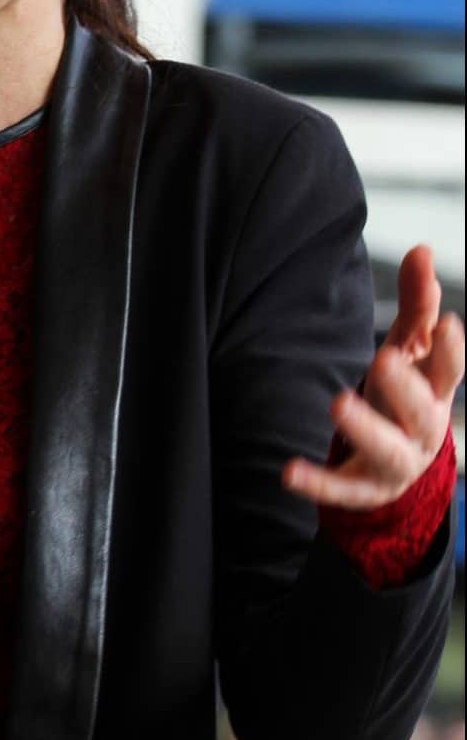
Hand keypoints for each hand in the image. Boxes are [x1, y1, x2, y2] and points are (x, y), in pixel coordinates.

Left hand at [284, 245, 463, 509]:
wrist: (396, 468)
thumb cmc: (404, 398)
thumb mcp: (410, 354)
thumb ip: (416, 306)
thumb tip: (421, 250)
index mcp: (435, 394)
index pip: (450, 371)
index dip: (452, 350)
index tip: (449, 323)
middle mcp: (422, 430)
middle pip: (421, 411)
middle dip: (404, 387)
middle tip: (382, 360)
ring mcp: (395, 463)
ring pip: (385, 449)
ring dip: (365, 427)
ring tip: (338, 402)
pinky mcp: (363, 489)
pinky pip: (341, 489)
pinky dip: (317, 481)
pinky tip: (289, 470)